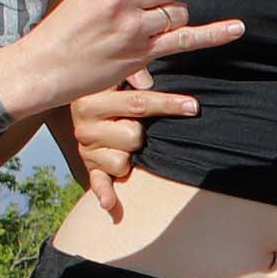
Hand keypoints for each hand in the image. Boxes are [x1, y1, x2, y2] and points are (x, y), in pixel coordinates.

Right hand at [10, 0, 243, 109]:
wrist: (42, 68)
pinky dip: (214, 34)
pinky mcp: (143, 53)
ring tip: (142, 32)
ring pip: (177, 11)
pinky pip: (187, 39)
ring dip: (170, 20)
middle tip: (140, 14)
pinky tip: (237, 28)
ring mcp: (133, 27)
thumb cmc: (62, 31)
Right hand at [68, 70, 193, 213]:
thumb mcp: (118, 76)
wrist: (85, 106)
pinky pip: (98, 184)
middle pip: (132, 136)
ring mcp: (86, 149)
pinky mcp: (90, 168)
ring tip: (124, 142)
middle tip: (135, 124)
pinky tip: (110, 204)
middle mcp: (83, 125)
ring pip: (123, 162)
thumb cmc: (112, 90)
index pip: (137, 103)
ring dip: (130, 156)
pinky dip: (105, 194)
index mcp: (90, 100)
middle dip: (141, 133)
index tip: (193, 107)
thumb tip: (147, 79)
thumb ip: (134, 73)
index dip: (168, 104)